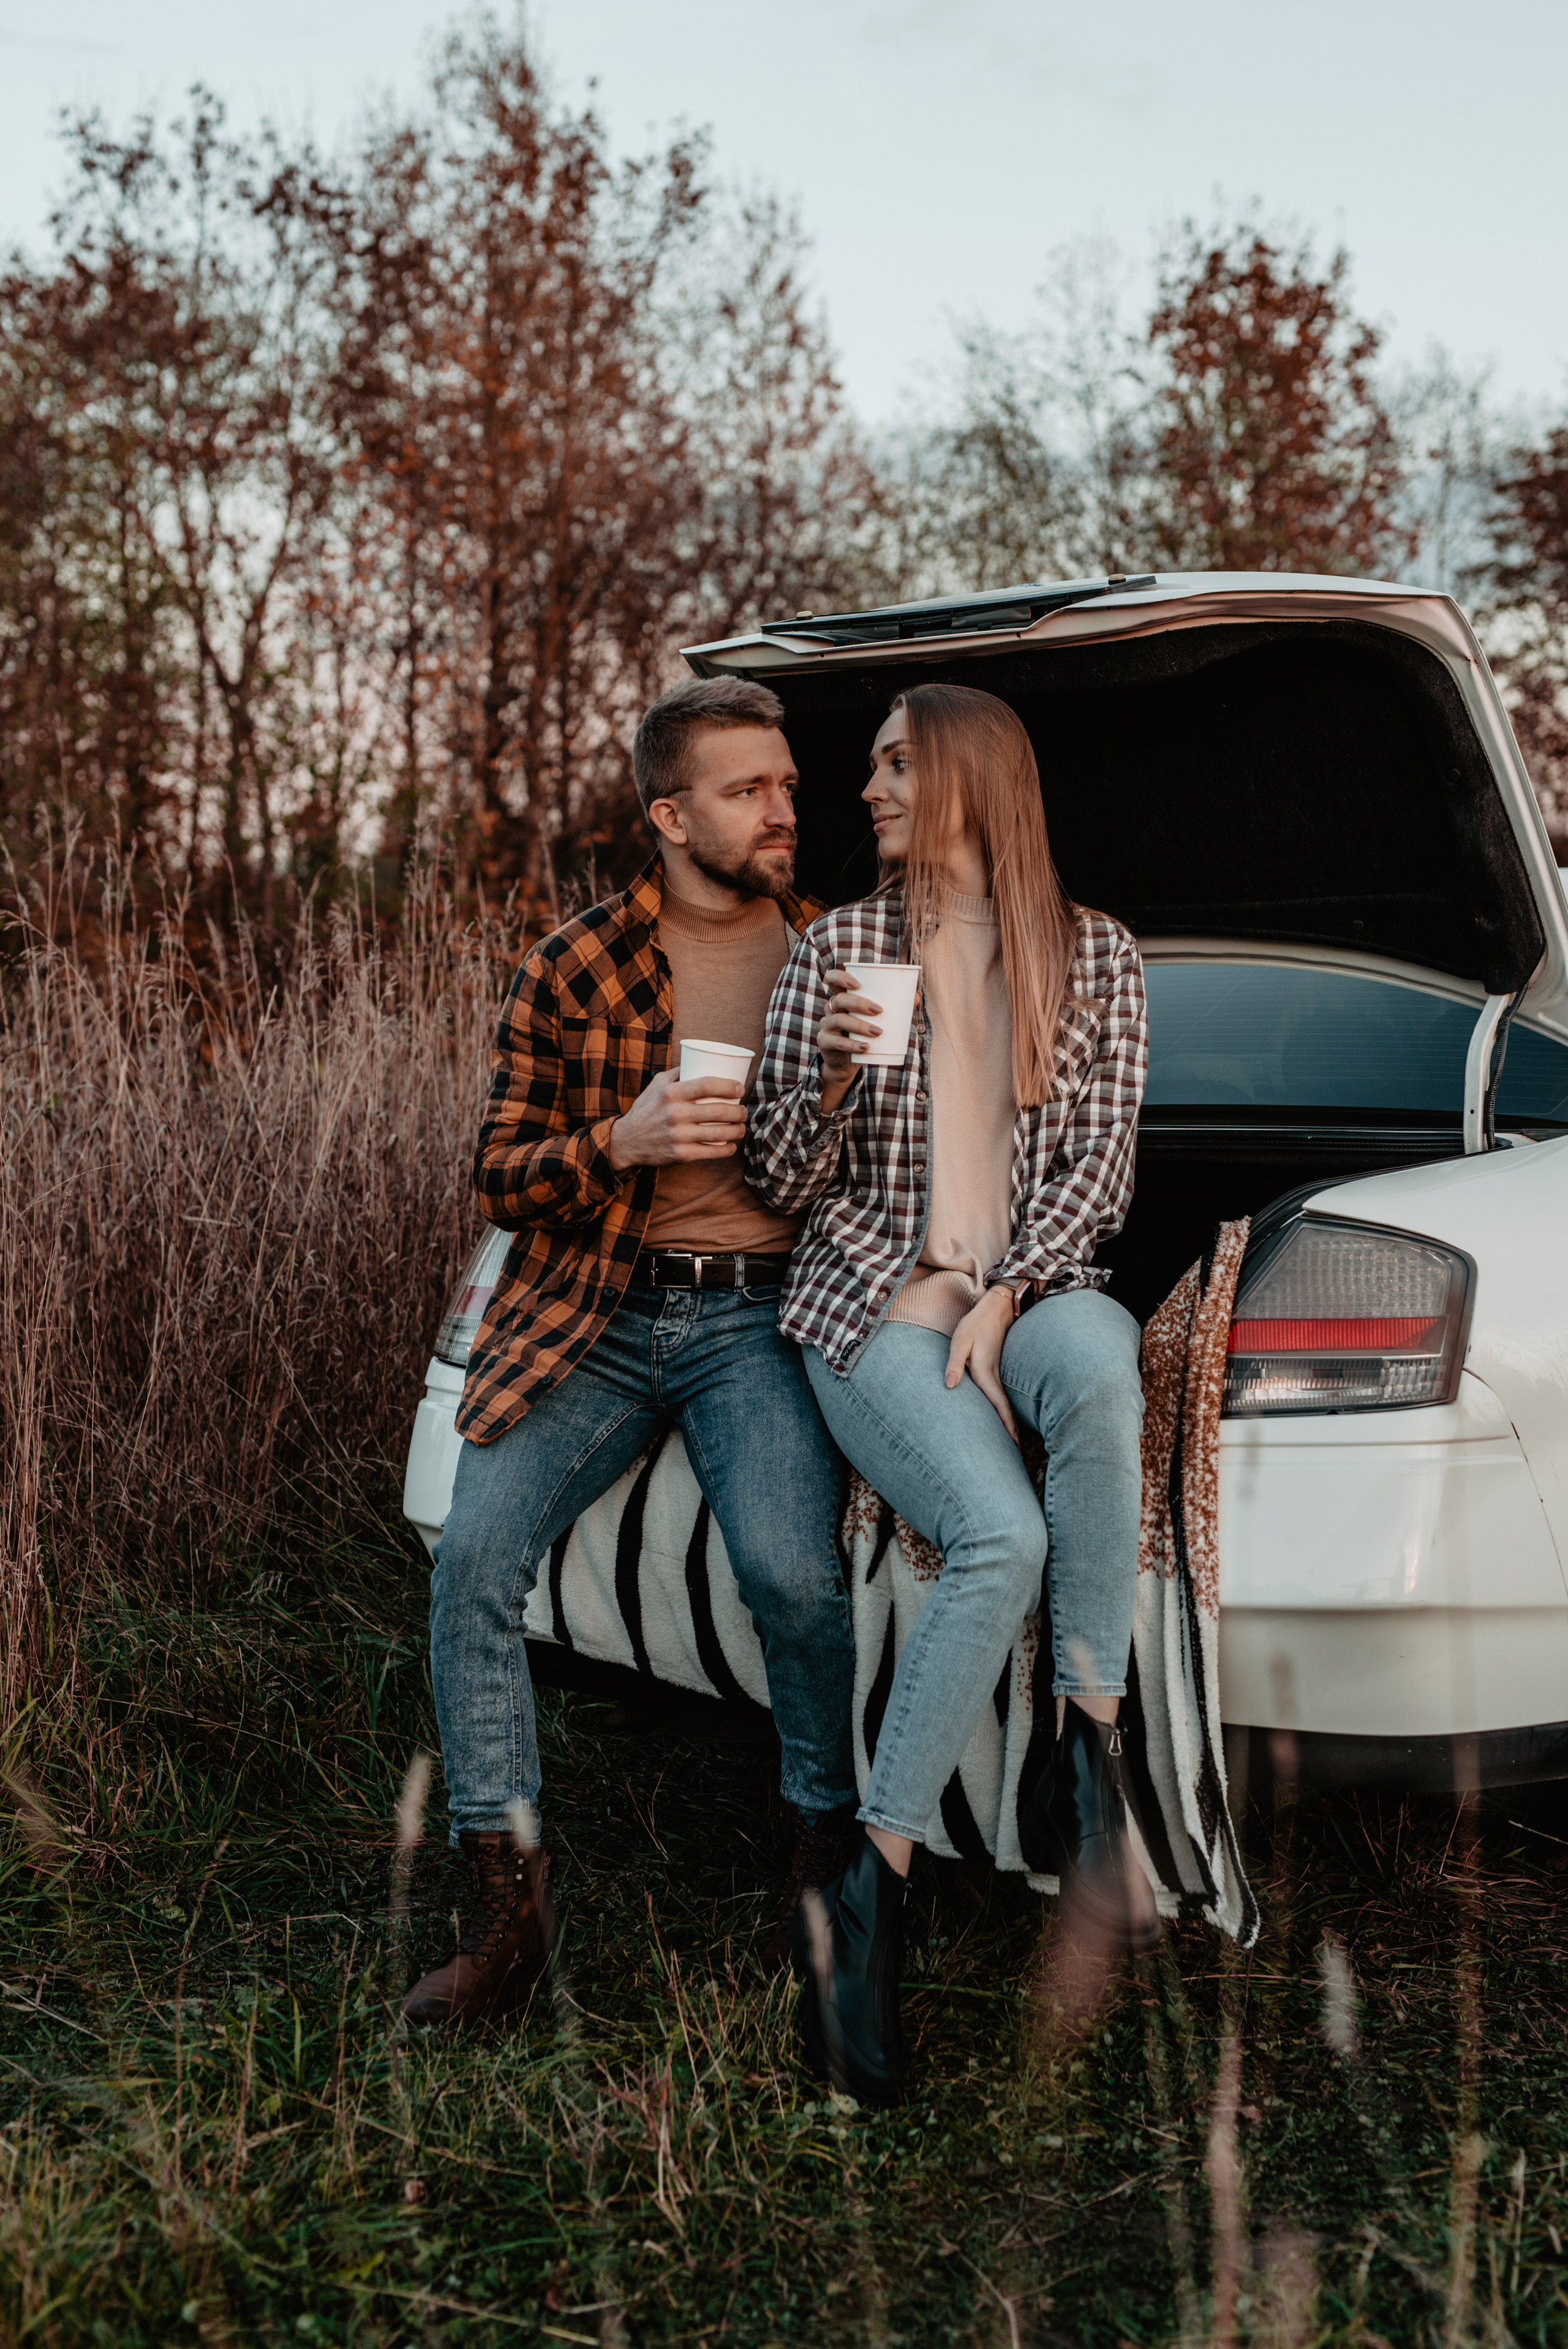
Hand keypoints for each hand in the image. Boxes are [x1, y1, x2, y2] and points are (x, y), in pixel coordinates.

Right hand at [606, 1072, 747, 1169]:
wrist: (626, 1141)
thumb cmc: (645, 1110)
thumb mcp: (656, 1084)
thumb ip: (678, 1072)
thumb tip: (700, 1059)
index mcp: (671, 1093)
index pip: (707, 1085)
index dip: (729, 1086)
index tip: (740, 1089)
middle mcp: (675, 1114)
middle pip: (719, 1111)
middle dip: (739, 1112)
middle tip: (743, 1111)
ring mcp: (678, 1136)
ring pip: (719, 1133)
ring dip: (737, 1130)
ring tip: (741, 1127)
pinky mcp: (680, 1155)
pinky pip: (711, 1152)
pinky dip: (726, 1149)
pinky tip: (732, 1146)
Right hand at [817, 969, 883, 1113]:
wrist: (846, 1062)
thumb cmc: (863, 1034)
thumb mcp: (875, 1019)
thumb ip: (895, 1006)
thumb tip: (917, 995)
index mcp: (842, 998)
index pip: (831, 979)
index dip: (840, 977)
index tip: (856, 982)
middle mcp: (831, 1009)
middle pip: (839, 999)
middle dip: (859, 1003)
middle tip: (879, 1010)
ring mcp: (826, 1026)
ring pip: (839, 1020)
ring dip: (859, 1025)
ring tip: (878, 1032)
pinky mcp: (825, 1043)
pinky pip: (838, 1042)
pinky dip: (852, 1045)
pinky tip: (865, 1047)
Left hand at [945, 1285, 1018, 1442]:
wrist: (997, 1307)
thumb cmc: (975, 1324)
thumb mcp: (960, 1340)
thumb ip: (955, 1363)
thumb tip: (949, 1385)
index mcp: (986, 1372)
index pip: (997, 1404)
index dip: (1005, 1424)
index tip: (1014, 1443)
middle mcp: (996, 1375)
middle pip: (1005, 1408)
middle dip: (1012, 1430)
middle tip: (1018, 1451)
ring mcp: (1000, 1372)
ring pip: (1006, 1402)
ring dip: (1011, 1421)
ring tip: (1016, 1440)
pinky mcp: (1000, 1368)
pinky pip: (1004, 1394)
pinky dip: (1007, 1408)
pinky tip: (1007, 1414)